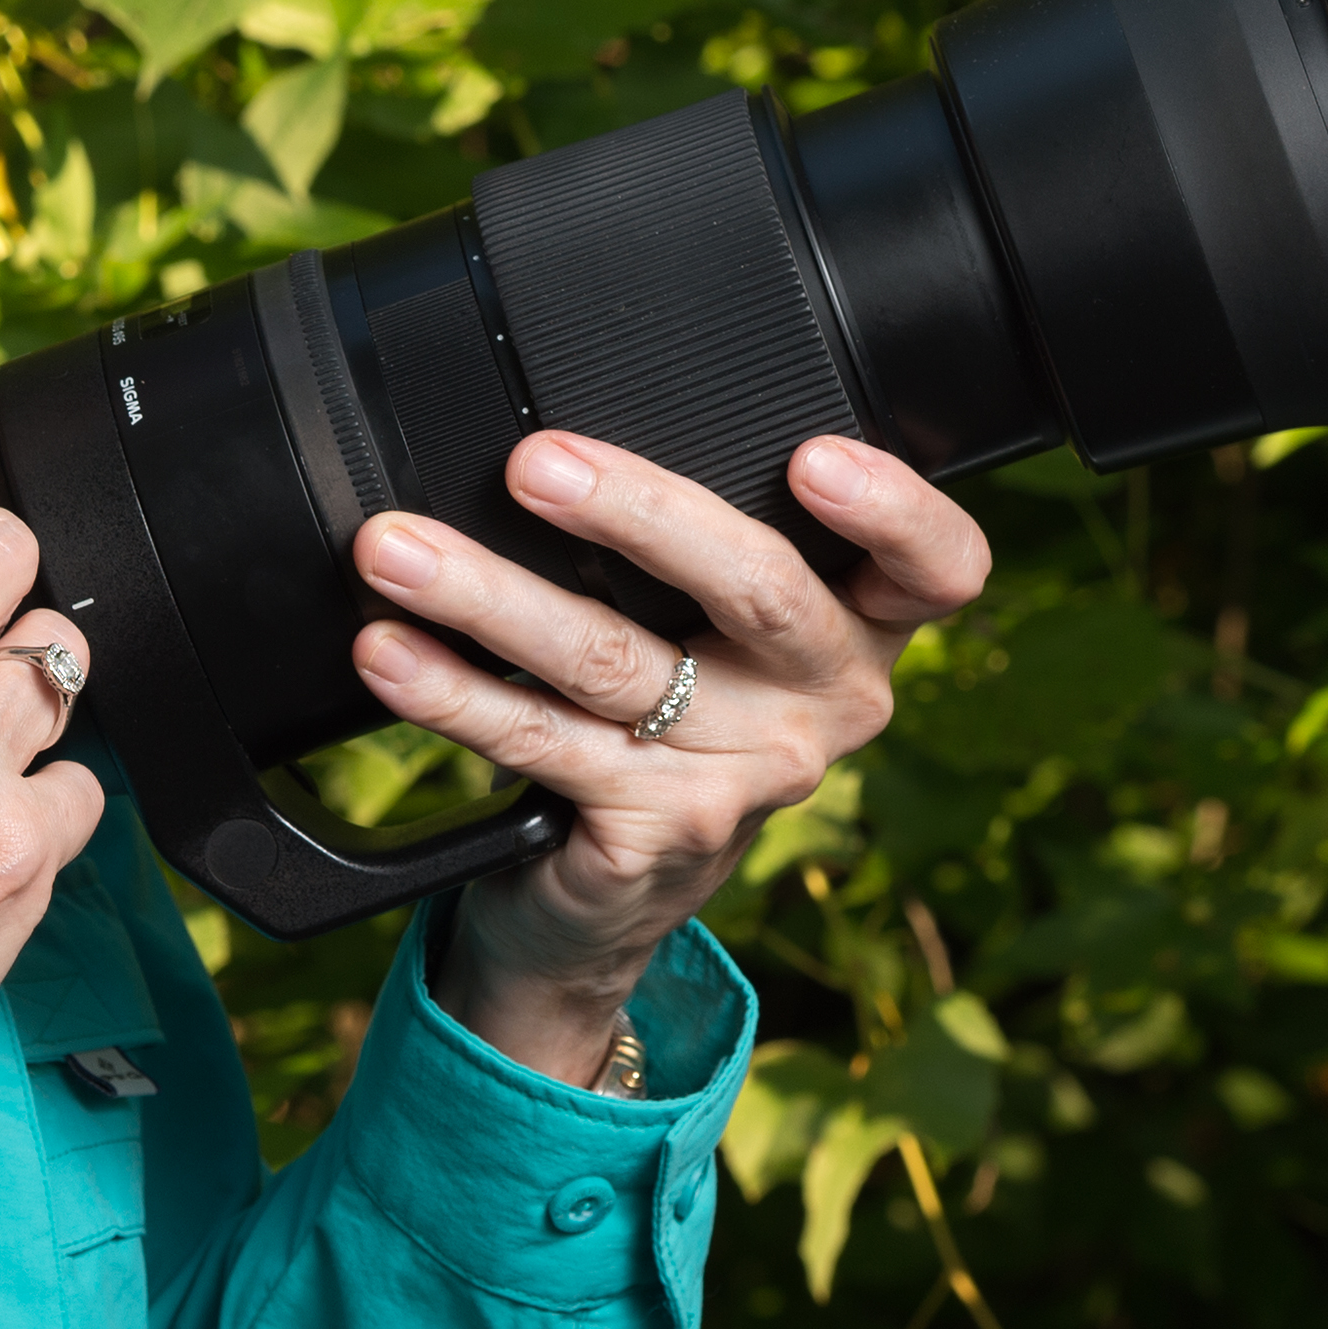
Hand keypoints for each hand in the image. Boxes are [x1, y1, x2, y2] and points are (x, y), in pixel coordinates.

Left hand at [346, 429, 989, 1084]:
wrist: (597, 900)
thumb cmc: (658, 720)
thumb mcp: (707, 630)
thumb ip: (684, 544)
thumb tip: (554, 428)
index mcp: (859, 628)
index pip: (936, 566)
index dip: (896, 509)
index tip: (812, 455)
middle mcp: (827, 702)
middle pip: (758, 590)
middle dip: (639, 512)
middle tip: (534, 464)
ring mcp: (748, 778)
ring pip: (615, 660)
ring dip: (487, 593)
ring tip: (395, 549)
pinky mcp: (658, 833)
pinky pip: (539, 740)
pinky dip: (448, 689)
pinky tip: (390, 651)